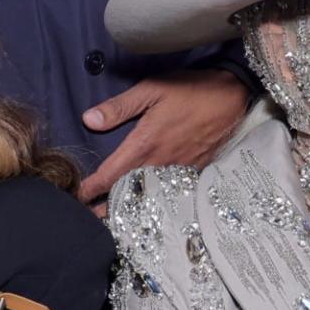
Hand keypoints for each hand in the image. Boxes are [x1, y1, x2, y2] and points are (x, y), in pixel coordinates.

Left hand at [79, 69, 249, 216]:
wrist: (234, 95)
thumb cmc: (191, 89)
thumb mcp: (152, 89)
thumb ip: (120, 106)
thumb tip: (88, 120)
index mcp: (145, 144)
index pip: (110, 174)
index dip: (90, 188)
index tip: (75, 198)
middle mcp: (161, 162)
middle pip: (128, 192)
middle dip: (107, 207)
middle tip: (88, 220)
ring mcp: (180, 169)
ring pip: (150, 194)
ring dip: (131, 205)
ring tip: (114, 216)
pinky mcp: (197, 169)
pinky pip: (172, 189)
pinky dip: (157, 198)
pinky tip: (151, 201)